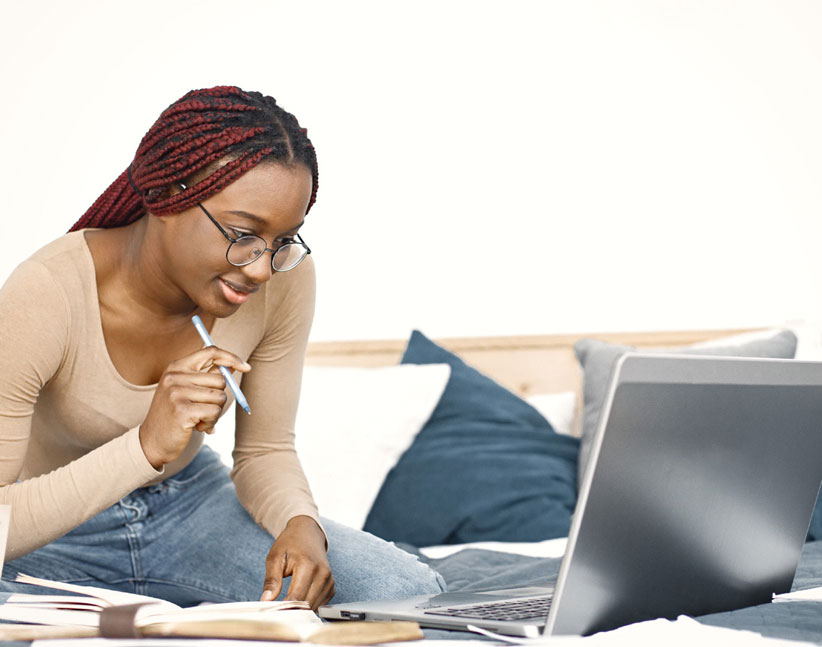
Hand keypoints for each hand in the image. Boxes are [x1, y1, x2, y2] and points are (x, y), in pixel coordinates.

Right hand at [139, 346, 249, 468]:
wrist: (152, 442)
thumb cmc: (174, 415)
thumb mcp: (186, 390)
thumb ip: (207, 377)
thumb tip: (235, 366)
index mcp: (176, 367)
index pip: (210, 352)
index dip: (231, 358)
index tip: (246, 367)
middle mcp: (175, 376)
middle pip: (220, 379)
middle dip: (219, 397)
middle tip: (204, 410)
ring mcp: (177, 392)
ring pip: (220, 397)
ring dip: (215, 413)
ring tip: (198, 419)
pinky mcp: (182, 410)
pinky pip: (215, 412)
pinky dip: (211, 422)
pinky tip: (197, 427)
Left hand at [261, 516, 333, 610]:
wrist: (307, 532)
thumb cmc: (290, 543)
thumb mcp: (275, 557)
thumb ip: (271, 580)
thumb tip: (266, 601)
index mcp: (308, 565)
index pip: (296, 598)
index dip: (283, 608)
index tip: (271, 611)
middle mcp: (323, 574)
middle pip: (306, 605)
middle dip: (290, 610)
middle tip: (276, 608)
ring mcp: (329, 580)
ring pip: (313, 607)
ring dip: (299, 609)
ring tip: (286, 602)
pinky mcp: (331, 585)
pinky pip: (319, 604)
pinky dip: (308, 605)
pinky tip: (298, 598)